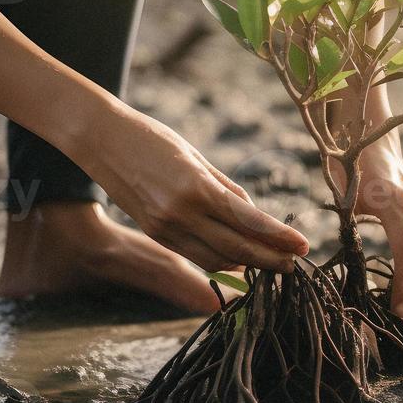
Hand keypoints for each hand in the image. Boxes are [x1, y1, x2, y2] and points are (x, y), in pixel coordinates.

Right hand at [79, 100, 308, 272]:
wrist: (99, 139)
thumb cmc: (153, 138)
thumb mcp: (196, 157)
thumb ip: (226, 190)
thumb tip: (254, 216)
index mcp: (197, 188)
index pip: (250, 222)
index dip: (279, 238)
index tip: (303, 245)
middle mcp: (181, 214)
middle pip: (237, 250)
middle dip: (270, 260)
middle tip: (295, 264)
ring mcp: (166, 228)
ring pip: (217, 260)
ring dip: (247, 265)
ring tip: (272, 262)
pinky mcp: (155, 234)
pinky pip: (196, 255)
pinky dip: (221, 260)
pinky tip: (239, 257)